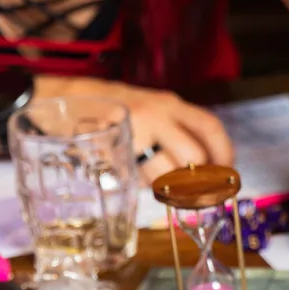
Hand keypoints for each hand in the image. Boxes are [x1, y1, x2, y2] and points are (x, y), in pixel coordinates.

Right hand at [39, 76, 232, 181]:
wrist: (61, 99)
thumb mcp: (150, 106)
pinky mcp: (112, 152)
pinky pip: (139, 180)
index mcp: (169, 104)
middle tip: (195, 190)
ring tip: (158, 180)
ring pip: (167, 174)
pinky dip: (144, 185)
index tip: (227, 172)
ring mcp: (133, 134)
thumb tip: (208, 163)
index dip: (225, 153)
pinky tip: (136, 175)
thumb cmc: (112, 106)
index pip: (210, 127)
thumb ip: (178, 128)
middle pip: (194, 158)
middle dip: (198, 179)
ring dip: (168, 186)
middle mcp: (155, 116)